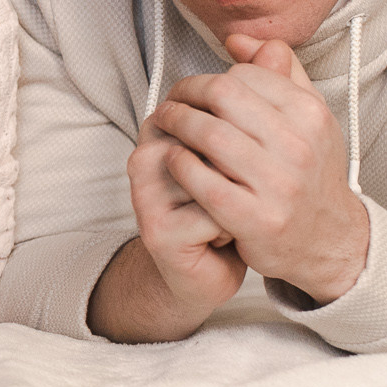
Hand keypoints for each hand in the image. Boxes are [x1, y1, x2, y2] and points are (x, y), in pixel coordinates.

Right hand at [91, 123, 251, 341]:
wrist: (205, 270)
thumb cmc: (218, 210)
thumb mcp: (222, 158)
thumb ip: (227, 130)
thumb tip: (242, 123)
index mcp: (158, 130)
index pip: (215, 116)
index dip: (236, 145)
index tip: (221, 167)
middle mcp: (144, 157)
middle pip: (218, 146)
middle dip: (237, 175)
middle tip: (222, 197)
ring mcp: (146, 194)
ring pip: (220, 179)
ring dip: (235, 203)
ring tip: (219, 217)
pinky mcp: (157, 229)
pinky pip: (217, 216)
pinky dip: (230, 231)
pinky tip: (216, 239)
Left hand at [144, 34, 369, 304]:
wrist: (330, 240)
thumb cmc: (311, 172)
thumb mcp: (308, 118)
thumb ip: (279, 73)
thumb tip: (238, 39)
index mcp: (311, 115)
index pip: (244, 75)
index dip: (210, 77)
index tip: (195, 89)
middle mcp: (299, 147)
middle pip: (222, 95)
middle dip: (185, 93)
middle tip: (170, 102)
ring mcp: (278, 185)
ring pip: (207, 134)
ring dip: (174, 123)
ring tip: (163, 124)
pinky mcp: (254, 219)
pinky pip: (200, 178)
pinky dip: (178, 162)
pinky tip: (173, 158)